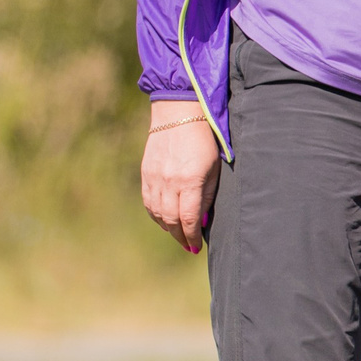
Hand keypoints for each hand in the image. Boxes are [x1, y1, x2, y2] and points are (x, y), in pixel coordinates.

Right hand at [141, 102, 220, 254]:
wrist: (178, 113)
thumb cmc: (204, 140)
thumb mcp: (215, 168)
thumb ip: (209, 196)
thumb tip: (201, 222)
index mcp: (189, 181)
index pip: (188, 219)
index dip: (192, 237)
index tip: (197, 248)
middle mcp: (168, 182)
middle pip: (171, 220)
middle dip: (180, 237)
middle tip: (188, 246)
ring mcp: (154, 178)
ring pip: (157, 213)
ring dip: (168, 228)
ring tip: (178, 235)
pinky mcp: (146, 173)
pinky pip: (148, 202)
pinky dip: (156, 215)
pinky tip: (165, 219)